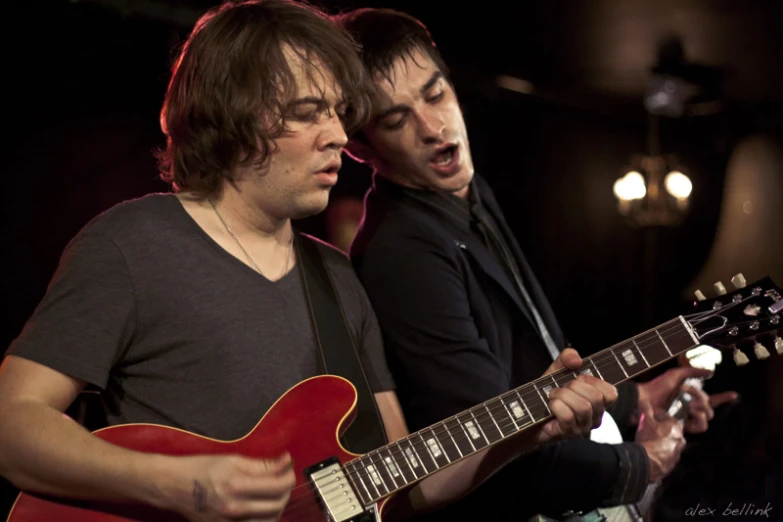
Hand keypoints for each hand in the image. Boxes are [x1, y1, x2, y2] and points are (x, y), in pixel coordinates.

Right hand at [166, 453, 294, 521]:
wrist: (172, 485)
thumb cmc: (201, 468)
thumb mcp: (232, 460)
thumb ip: (262, 464)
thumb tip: (286, 461)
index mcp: (236, 486)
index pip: (277, 486)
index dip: (289, 476)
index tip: (289, 468)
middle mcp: (234, 508)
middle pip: (277, 505)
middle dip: (286, 491)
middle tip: (283, 480)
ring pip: (269, 521)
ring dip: (277, 507)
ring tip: (274, 494)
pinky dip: (263, 519)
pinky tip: (262, 509)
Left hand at [534, 348, 618, 442]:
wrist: (529, 412)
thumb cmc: (548, 392)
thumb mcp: (558, 371)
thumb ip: (567, 358)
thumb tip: (577, 359)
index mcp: (598, 402)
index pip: (611, 393)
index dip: (594, 381)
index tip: (578, 379)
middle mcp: (594, 416)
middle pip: (596, 398)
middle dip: (574, 386)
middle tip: (561, 387)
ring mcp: (582, 426)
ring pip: (583, 407)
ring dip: (563, 395)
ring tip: (553, 395)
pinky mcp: (568, 432)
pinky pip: (568, 416)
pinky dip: (556, 405)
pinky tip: (550, 404)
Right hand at [635, 400, 685, 481]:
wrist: (647, 463)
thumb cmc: (648, 440)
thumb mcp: (644, 420)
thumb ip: (645, 409)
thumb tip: (644, 401)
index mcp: (676, 427)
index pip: (665, 416)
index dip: (655, 415)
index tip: (647, 416)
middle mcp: (680, 439)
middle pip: (668, 430)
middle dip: (659, 428)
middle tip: (647, 428)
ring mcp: (677, 453)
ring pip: (668, 442)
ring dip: (660, 441)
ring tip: (648, 441)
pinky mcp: (672, 463)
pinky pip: (667, 454)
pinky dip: (660, 452)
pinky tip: (650, 451)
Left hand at [637, 367, 737, 433]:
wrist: (646, 397)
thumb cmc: (658, 386)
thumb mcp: (676, 374)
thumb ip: (693, 371)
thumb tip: (711, 372)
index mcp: (691, 397)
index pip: (711, 399)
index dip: (724, 398)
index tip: (734, 394)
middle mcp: (691, 408)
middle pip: (710, 408)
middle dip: (703, 398)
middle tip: (689, 392)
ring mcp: (687, 417)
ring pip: (707, 418)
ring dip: (702, 409)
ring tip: (691, 404)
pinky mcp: (683, 426)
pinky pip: (700, 427)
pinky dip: (699, 418)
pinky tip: (691, 410)